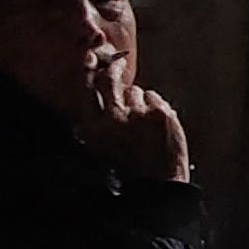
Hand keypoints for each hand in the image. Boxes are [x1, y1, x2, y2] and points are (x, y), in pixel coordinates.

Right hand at [78, 53, 189, 182]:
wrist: (155, 188)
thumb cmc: (125, 173)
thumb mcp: (98, 150)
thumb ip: (93, 125)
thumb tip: (91, 98)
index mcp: (94, 127)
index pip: (87, 87)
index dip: (89, 70)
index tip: (92, 60)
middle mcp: (114, 116)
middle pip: (111, 80)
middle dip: (114, 70)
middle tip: (117, 66)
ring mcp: (139, 113)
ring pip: (136, 91)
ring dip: (138, 100)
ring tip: (142, 122)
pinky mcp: (161, 114)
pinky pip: (156, 98)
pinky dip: (156, 107)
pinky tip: (156, 125)